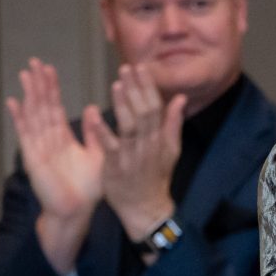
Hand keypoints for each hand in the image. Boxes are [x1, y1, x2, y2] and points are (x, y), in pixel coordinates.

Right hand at [6, 59, 103, 274]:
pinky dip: (19, 118)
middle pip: (42, 107)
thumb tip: (94, 107)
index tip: (49, 69)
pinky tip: (13, 102)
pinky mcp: (34, 158)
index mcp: (63, 139)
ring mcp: (39, 147)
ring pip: (34, 116)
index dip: (52, 89)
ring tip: (25, 74)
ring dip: (29, 95)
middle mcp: (48, 140)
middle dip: (39, 85)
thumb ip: (95, 133)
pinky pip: (26, 135)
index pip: (56, 108)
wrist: (77, 211)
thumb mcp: (97, 155)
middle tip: (35, 62)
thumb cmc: (87, 189)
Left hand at [89, 62, 185, 241]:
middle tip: (127, 68)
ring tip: (116, 84)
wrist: (146, 208)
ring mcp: (133, 154)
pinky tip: (94, 115)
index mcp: (160, 138)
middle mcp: (149, 143)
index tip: (140, 68)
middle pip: (145, 112)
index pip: (156, 107)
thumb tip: (180, 98)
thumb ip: (173, 123)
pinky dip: (103, 130)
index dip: (148, 87)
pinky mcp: (117, 166)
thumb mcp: (171, 149)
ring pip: (130, 125)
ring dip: (123, 105)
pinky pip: (110, 146)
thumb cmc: (155, 177)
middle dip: (136, 89)